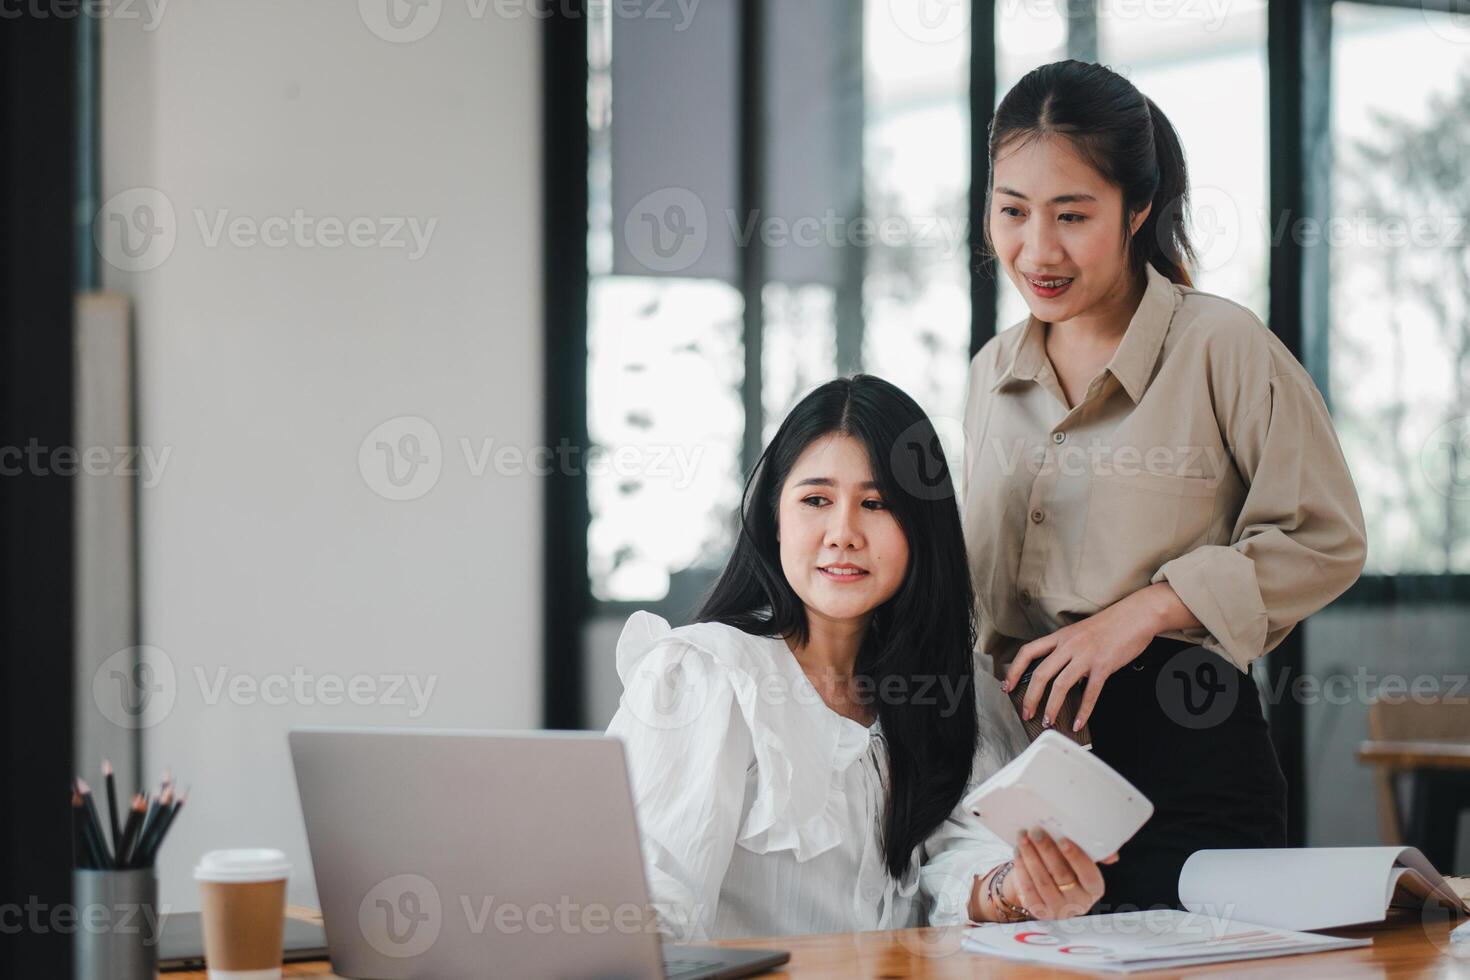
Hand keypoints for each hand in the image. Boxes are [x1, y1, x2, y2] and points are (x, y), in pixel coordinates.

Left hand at [1002, 585, 1167, 731]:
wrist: (1135, 616)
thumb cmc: (1109, 625)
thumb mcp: (1079, 633)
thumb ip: (1065, 650)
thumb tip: (1056, 674)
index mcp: (1060, 637)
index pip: (1028, 652)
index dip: (1014, 670)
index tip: (1007, 687)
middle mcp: (1069, 645)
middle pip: (1041, 673)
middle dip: (1030, 697)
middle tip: (1026, 713)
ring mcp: (1086, 656)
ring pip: (1061, 685)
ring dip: (1052, 707)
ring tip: (1048, 721)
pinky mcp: (1104, 665)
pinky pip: (1090, 693)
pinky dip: (1083, 711)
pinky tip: (1078, 722)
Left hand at [1005, 828, 1116, 919]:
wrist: (1047, 885)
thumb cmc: (1067, 866)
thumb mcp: (1081, 860)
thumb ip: (1094, 854)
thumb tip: (1113, 856)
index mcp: (1095, 889)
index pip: (1089, 875)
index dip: (1076, 857)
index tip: (1062, 838)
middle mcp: (1079, 903)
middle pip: (1062, 875)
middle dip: (1047, 850)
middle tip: (1036, 831)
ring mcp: (1059, 910)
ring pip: (1043, 882)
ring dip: (1031, 857)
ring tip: (1023, 837)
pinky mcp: (1040, 912)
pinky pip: (1029, 890)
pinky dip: (1022, 869)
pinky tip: (1018, 852)